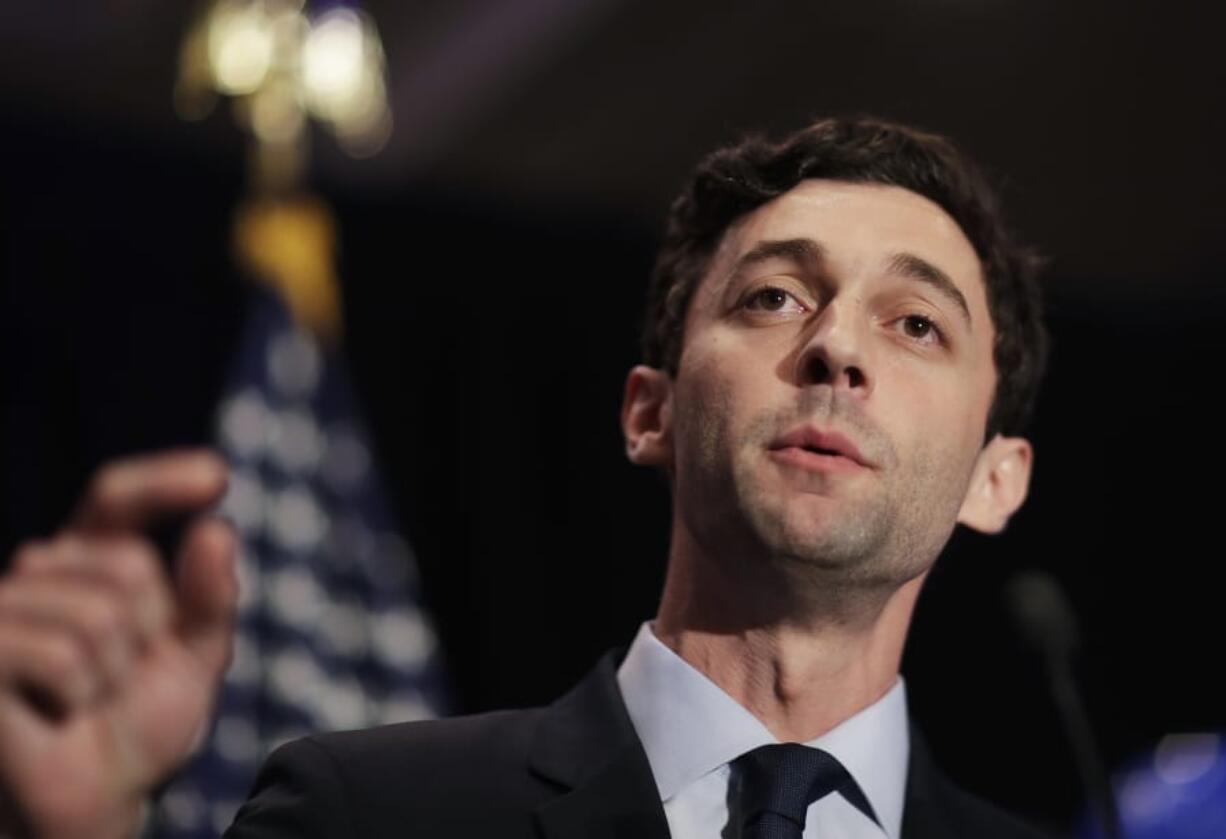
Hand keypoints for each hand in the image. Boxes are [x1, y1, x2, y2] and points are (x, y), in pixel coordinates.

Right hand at [0, 451, 237, 838]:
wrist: (88, 809)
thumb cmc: (129, 731)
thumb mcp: (191, 661)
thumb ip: (210, 599)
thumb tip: (215, 530)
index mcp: (88, 566)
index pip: (116, 501)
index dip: (161, 481)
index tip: (216, 477)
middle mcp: (36, 576)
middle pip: (127, 564)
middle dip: (150, 633)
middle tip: (121, 683)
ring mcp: (0, 612)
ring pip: (98, 615)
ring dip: (113, 676)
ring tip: (86, 706)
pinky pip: (58, 656)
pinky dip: (77, 696)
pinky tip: (56, 718)